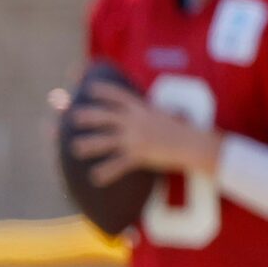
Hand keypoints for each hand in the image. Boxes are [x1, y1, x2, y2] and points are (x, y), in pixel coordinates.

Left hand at [57, 81, 220, 185]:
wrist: (195, 144)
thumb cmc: (181, 129)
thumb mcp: (166, 113)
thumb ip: (154, 109)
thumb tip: (157, 105)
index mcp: (141, 109)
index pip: (118, 96)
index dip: (102, 90)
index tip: (88, 88)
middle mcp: (135, 122)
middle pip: (104, 117)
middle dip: (87, 116)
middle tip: (72, 117)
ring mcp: (135, 139)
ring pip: (105, 141)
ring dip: (88, 145)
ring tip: (75, 148)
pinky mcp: (139, 156)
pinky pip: (118, 165)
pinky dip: (106, 172)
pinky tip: (94, 178)